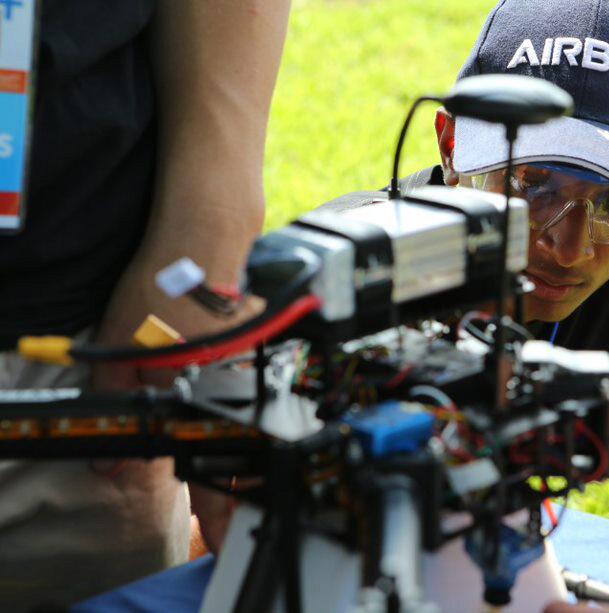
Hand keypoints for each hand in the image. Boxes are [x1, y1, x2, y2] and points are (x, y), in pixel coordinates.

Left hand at [93, 256, 264, 554]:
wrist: (204, 242)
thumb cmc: (161, 290)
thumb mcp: (117, 350)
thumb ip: (113, 404)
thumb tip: (111, 462)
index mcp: (195, 396)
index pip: (212, 472)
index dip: (219, 515)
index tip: (226, 542)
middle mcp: (231, 390)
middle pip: (239, 455)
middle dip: (233, 491)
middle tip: (226, 521)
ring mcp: (250, 371)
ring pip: (247, 426)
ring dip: (235, 451)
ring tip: (228, 471)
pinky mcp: (258, 353)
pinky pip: (250, 395)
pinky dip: (241, 410)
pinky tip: (228, 405)